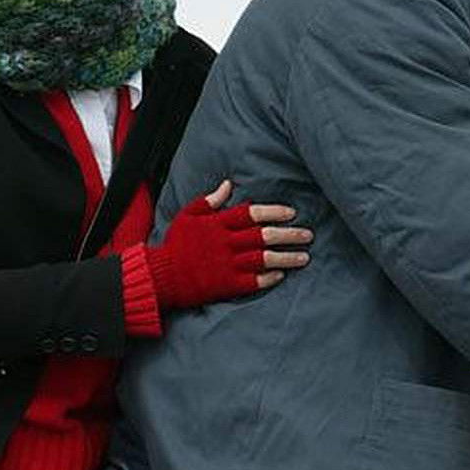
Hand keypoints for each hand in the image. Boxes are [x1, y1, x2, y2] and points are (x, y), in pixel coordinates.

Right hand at [147, 179, 312, 308]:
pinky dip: (268, 278)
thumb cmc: (176, 244)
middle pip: (263, 236)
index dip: (273, 212)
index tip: (292, 213)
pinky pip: (252, 281)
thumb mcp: (188, 216)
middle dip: (288, 235)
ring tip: (304, 257)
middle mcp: (225, 243)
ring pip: (262, 259)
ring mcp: (226, 265)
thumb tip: (228, 184)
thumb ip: (209, 201)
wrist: (161, 275)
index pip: (251, 214)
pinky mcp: (225, 284)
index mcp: (217, 224)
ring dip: (286, 258)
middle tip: (308, 235)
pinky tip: (281, 275)